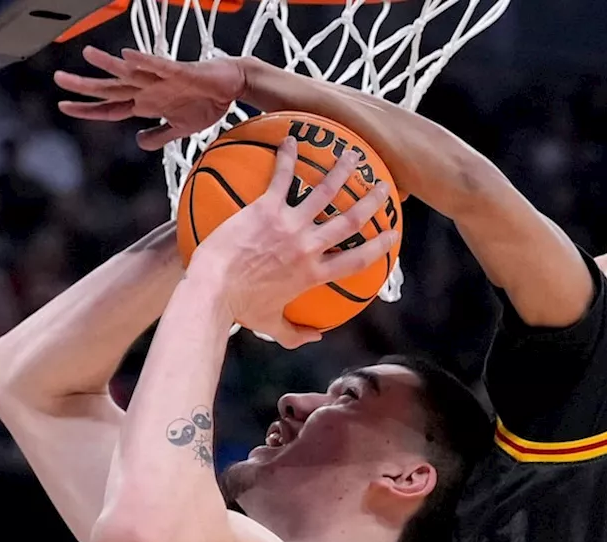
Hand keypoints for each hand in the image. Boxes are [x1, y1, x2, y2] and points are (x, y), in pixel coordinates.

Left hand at [54, 47, 243, 150]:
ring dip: (110, 64)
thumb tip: (139, 143)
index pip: (110, 108)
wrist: (232, 85)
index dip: (88, 109)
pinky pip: (159, 65)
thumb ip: (159, 136)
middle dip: (86, 86)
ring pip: (131, 72)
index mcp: (146, 104)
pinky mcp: (179, 71)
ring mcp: (161, 79)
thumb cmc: (206, 102)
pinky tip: (127, 55)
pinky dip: (144, 60)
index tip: (64, 107)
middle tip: (59, 79)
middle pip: (112, 88)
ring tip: (88, 54)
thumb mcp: (180, 129)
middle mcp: (148, 89)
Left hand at [186, 137, 397, 348]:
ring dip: (342, 171)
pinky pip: (281, 177)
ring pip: (325, 192)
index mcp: (314, 274)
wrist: (213, 290)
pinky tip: (292, 139)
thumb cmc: (241, 310)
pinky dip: (288, 157)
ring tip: (353, 155)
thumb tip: (317, 336)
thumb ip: (298, 333)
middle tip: (384, 187)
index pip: (358, 259)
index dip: (380, 246)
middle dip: (372, 201)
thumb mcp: (273, 326)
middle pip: (350, 219)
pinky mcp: (265, 209)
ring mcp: (289, 225)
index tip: (393, 233)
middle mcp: (308, 246)